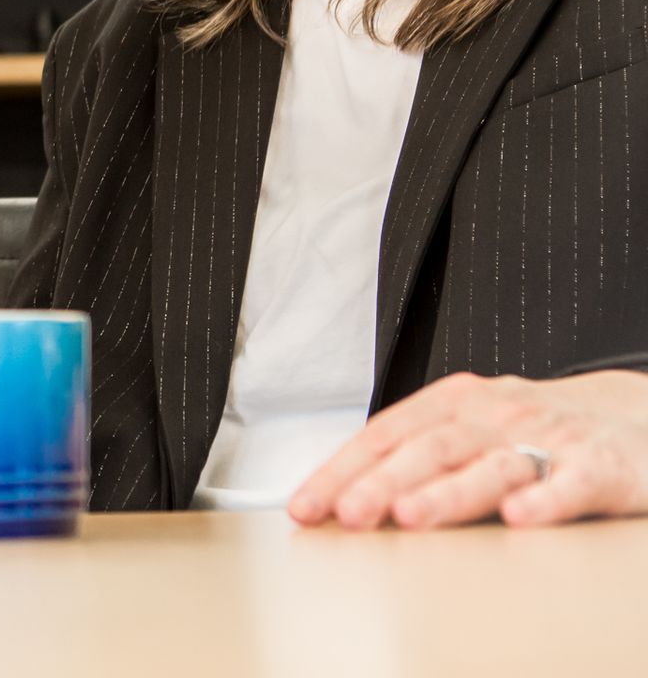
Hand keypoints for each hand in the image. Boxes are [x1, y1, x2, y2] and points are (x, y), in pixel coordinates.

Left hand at [289, 370, 647, 529]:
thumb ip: (414, 455)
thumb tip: (342, 495)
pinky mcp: (600, 467)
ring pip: (492, 467)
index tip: (306, 506)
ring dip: (448, 493)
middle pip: (430, 449)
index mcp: (455, 403)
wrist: (635, 417)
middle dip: (383, 483)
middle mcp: (495, 416)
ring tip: (410, 516)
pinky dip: (544, 501)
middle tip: (347, 514)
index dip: (342, 470)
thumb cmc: (536, 429)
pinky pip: (570, 485)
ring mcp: (547, 440)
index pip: (385, 435)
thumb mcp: (470, 427)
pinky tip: (518, 518)